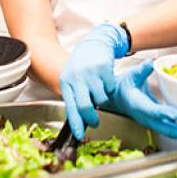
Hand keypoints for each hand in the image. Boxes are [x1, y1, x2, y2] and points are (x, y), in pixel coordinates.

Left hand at [59, 23, 128, 138]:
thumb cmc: (82, 64)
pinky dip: (110, 88)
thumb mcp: (73, 78)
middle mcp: (77, 77)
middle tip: (95, 122)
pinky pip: (110, 88)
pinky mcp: (104, 68)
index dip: (75, 123)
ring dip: (103, 99)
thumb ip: (75, 96)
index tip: (79, 135)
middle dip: (92, 118)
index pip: (70, 107)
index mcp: (66, 81)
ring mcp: (90, 72)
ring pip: (100, 99)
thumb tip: (79, 119)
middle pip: (85, 106)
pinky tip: (105, 80)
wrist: (94, 43)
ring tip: (99, 91)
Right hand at [103, 60, 176, 143]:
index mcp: (138, 105)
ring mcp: (151, 122)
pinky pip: (169, 130)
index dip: (165, 113)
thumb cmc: (125, 87)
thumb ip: (142, 69)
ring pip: (168, 131)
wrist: (118, 98)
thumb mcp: (132, 75)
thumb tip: (152, 62)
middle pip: (164, 127)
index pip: (152, 111)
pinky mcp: (156, 123)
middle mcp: (145, 116)